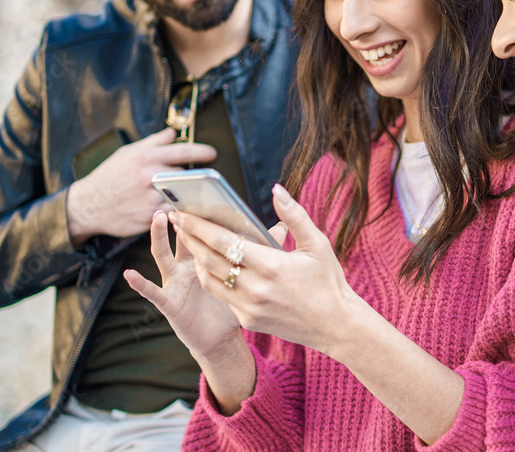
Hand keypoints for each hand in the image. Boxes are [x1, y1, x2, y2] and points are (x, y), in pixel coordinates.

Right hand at [66, 127, 215, 245]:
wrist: (88, 206)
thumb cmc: (109, 176)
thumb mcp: (127, 153)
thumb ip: (153, 142)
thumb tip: (173, 133)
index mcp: (145, 158)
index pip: (182, 151)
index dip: (201, 152)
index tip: (212, 154)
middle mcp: (149, 177)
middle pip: (185, 174)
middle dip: (189, 176)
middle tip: (190, 179)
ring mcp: (150, 198)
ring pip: (181, 195)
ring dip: (185, 194)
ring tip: (184, 194)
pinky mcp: (150, 217)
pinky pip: (172, 212)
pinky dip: (176, 209)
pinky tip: (175, 208)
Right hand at [125, 210, 254, 415]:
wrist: (221, 338)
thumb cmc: (233, 303)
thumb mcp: (246, 276)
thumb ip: (261, 251)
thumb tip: (281, 228)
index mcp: (205, 256)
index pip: (203, 231)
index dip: (202, 213)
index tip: (201, 191)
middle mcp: (187, 266)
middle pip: (181, 238)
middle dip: (179, 218)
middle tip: (178, 192)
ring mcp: (175, 283)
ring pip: (163, 256)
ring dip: (158, 237)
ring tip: (157, 218)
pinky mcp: (169, 303)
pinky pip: (152, 292)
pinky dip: (140, 283)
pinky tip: (130, 273)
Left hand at [178, 185, 463, 440]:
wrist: (336, 325)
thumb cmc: (328, 281)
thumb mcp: (317, 244)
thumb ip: (295, 216)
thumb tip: (276, 190)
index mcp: (272, 266)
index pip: (224, 242)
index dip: (200, 227)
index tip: (185, 213)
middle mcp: (256, 289)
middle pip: (210, 260)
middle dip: (190, 238)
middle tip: (177, 220)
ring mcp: (250, 308)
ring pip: (210, 279)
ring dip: (196, 259)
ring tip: (189, 240)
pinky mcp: (248, 320)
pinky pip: (222, 295)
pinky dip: (212, 277)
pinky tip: (209, 264)